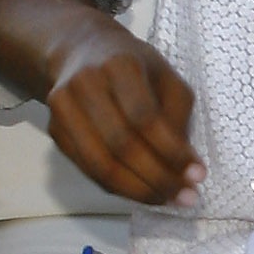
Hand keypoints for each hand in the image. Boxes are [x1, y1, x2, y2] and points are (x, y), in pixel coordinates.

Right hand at [42, 13, 204, 207]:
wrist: (82, 53)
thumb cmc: (135, 68)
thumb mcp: (168, 79)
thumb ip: (179, 118)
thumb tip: (187, 168)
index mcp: (119, 64)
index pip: (145, 117)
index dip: (171, 151)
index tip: (198, 175)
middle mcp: (85, 84)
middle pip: (120, 145)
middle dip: (158, 178)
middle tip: (186, 198)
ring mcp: (64, 108)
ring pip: (100, 164)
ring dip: (137, 191)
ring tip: (167, 200)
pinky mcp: (55, 130)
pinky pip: (88, 169)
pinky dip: (118, 187)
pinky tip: (143, 192)